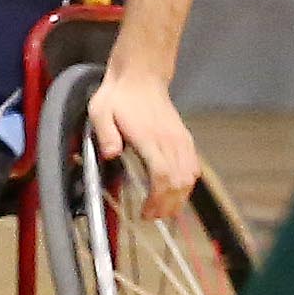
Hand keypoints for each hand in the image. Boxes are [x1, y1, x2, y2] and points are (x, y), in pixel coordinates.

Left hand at [86, 66, 197, 220]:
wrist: (141, 78)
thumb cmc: (118, 97)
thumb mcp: (100, 111)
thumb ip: (105, 134)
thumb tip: (111, 154)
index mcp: (150, 137)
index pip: (162, 175)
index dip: (157, 198)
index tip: (146, 211)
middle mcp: (170, 141)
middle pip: (179, 182)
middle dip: (167, 204)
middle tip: (151, 216)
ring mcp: (181, 140)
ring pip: (190, 177)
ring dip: (179, 198)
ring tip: (162, 210)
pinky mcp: (184, 139)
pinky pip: (193, 167)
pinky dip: (187, 184)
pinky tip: (175, 193)